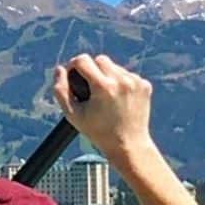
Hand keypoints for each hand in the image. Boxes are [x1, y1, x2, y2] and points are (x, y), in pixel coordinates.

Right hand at [53, 54, 154, 170]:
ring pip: (114, 66)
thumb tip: (60, 69)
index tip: (72, 74)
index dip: (73, 65)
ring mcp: (135, 82)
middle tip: (89, 87)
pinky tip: (118, 99)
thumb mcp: (73, 115)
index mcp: (103, 87)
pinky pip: (127, 75)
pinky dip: (121, 83)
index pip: (83, 60)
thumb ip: (61, 91)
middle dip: (92, 69)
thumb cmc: (98, 132)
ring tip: (105, 96)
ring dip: (107, 76)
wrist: (128, 145)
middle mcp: (121, 81)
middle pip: (100, 59)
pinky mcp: (144, 85)